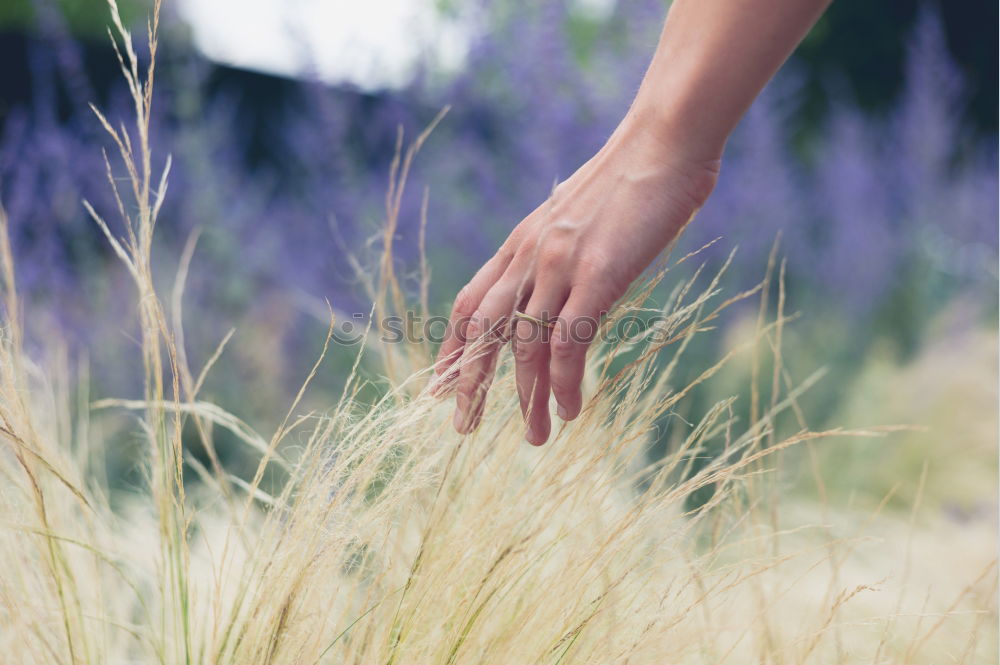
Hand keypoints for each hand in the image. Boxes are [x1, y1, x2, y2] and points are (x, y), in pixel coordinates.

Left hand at [435, 114, 720, 443]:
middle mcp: (528, 256)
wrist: (663, 141)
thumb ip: (559, 250)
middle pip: (482, 331)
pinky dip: (566, 383)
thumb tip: (562, 282)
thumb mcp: (577, 215)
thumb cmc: (631, 177)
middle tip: (461, 426)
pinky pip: (571, 343)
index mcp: (520, 242)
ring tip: (535, 439)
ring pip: (527, 347)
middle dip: (469, 382)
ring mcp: (559, 266)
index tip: (440, 383)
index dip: (451, 346)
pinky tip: (571, 411)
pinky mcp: (597, 275)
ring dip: (528, 398)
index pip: (469, 302)